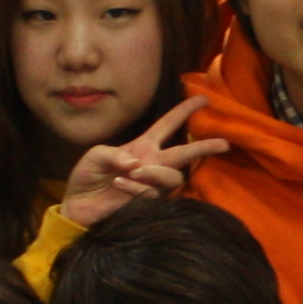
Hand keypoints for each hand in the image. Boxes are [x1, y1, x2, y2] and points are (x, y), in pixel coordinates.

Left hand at [61, 93, 231, 231]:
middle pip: (185, 153)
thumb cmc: (88, 176)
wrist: (79, 204)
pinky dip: (136, 187)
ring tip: (134, 172)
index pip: (168, 124)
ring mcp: (151, 184)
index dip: (184, 111)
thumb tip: (136, 164)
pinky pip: (152, 193)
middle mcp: (152, 163)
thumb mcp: (96, 155)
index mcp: (142, 146)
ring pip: (172, 177)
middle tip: (223, 144)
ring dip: (154, 172)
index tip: (203, 99)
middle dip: (204, 146)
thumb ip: (114, 154)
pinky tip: (120, 184)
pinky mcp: (147, 203)